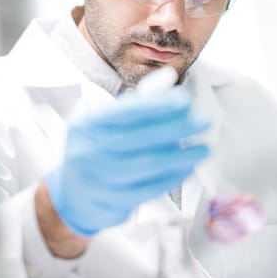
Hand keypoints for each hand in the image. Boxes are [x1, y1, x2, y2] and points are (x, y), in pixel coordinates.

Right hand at [46, 87, 208, 235]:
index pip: (125, 112)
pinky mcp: (113, 201)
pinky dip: (172, 177)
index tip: (184, 100)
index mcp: (88, 124)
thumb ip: (140, 100)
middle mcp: (89, 150)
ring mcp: (100, 178)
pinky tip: (188, 168)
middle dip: (175, 128)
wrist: (73, 196)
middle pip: (138, 137)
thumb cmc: (98, 150)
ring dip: (180, 156)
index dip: (156, 105)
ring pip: (146, 165)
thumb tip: (169, 76)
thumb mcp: (108, 122)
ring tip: (203, 149)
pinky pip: (149, 188)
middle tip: (203, 122)